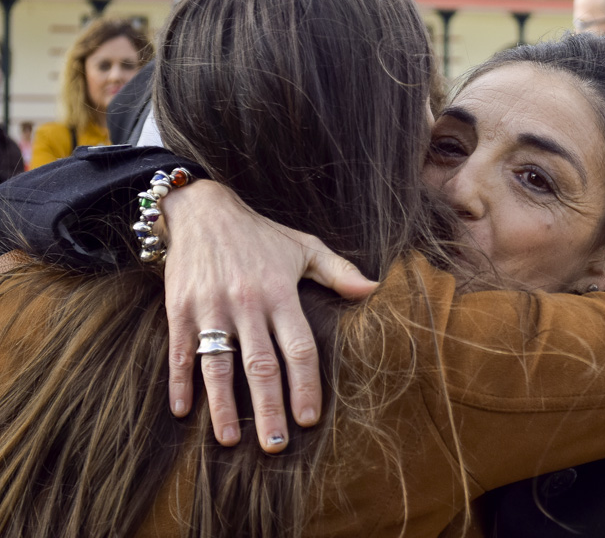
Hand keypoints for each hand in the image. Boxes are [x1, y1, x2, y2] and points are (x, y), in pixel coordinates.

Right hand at [161, 180, 376, 451]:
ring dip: (223, 406)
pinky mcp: (178, 309)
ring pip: (218, 365)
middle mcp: (246, 303)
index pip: (298, 347)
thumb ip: (339, 272)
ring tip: (230, 440)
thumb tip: (374, 290)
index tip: (310, 418)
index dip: (306, 384)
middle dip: (269, 408)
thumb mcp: (304, 247)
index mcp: (279, 293)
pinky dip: (179, 383)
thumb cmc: (261, 234)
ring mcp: (210, 307)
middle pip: (260, 365)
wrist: (201, 210)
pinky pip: (179, 352)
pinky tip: (183, 412)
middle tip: (276, 445)